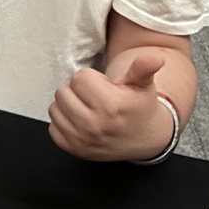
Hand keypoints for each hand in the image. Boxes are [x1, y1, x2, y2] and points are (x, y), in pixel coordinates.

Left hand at [48, 53, 173, 160]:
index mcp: (111, 105)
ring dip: (68, 105)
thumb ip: (143, 68)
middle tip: (95, 98)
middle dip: (78, 90)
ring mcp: (82, 140)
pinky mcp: (74, 150)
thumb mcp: (143, 85)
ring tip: (88, 108)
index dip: (91, 79)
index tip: (104, 87)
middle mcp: (94, 125)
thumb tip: (155, 59)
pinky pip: (53, 127)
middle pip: (63, 91)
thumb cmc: (140, 108)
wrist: (146, 138)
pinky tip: (80, 121)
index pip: (79, 78)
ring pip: (55, 107)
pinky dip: (63, 122)